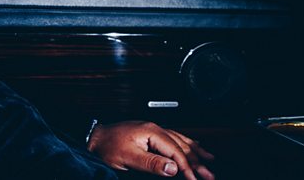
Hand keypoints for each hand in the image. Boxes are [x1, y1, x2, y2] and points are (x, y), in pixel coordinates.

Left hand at [87, 120, 215, 179]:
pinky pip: (174, 137)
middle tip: (210, 175)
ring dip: (196, 152)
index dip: (187, 168)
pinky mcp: (150, 134)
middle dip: (197, 161)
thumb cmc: (106, 147)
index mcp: (151, 132)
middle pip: (182, 146)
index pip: (176, 152)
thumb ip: (151, 163)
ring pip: (181, 140)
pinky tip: (193, 145)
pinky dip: (187, 143)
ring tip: (210, 160)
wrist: (93, 137)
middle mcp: (154, 129)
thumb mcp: (128, 158)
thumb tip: (172, 168)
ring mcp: (152, 130)